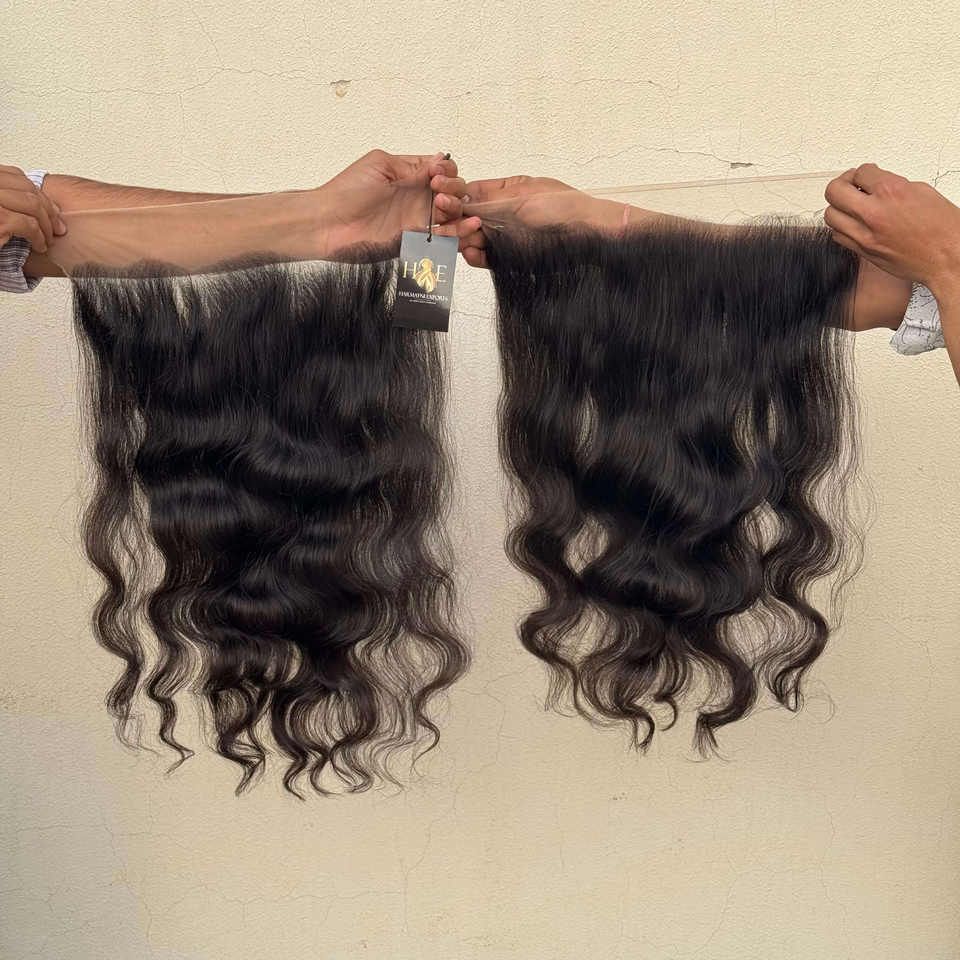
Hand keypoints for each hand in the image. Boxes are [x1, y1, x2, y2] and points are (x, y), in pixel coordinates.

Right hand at [0, 165, 66, 252]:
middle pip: (28, 189)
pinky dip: (39, 238)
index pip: (17, 176)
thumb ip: (7, 197)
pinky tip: (39, 247)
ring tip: (47, 240)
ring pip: (33, 206)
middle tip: (58, 228)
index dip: (39, 194)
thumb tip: (42, 203)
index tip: (52, 209)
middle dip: (49, 210)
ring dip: (47, 225)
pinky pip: (29, 226)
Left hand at [316, 150, 481, 255]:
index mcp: (409, 174)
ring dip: (458, 208)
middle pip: (453, 190)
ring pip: (452, 213)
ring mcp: (417, 218)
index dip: (446, 169)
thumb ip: (412, 166)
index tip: (436, 173)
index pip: (442, 169)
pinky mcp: (415, 239)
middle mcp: (416, 196)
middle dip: (454, 187)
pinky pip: (443, 237)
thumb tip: (439, 160)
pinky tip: (469, 225)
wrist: (329, 224)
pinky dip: (459, 232)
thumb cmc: (346, 192)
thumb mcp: (380, 165)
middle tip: (439, 190)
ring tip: (445, 205)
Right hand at [460, 176, 625, 267]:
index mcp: (506, 191)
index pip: (470, 193)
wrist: (588, 234)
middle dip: (455, 222)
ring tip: (463, 241)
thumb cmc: (563, 209)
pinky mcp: (512, 256)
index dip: (453, 198)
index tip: (440, 202)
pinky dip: (477, 257)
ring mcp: (507, 235)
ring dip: (464, 240)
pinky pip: (488, 257)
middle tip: (447, 225)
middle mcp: (504, 213)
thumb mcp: (520, 199)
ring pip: (475, 239)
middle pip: (468, 218)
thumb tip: (458, 202)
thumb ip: (488, 202)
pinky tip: (472, 253)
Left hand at [824, 163, 959, 297]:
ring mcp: (865, 235)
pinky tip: (853, 224)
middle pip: (834, 191)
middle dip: (842, 184)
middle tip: (850, 185)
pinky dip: (842, 227)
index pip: (860, 172)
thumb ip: (893, 185)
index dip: (863, 172)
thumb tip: (877, 184)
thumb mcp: (922, 192)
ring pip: (830, 215)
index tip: (865, 175)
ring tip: (850, 205)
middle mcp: (874, 213)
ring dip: (839, 207)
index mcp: (892, 192)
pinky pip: (838, 236)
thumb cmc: (943, 229)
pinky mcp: (863, 252)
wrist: (947, 259)